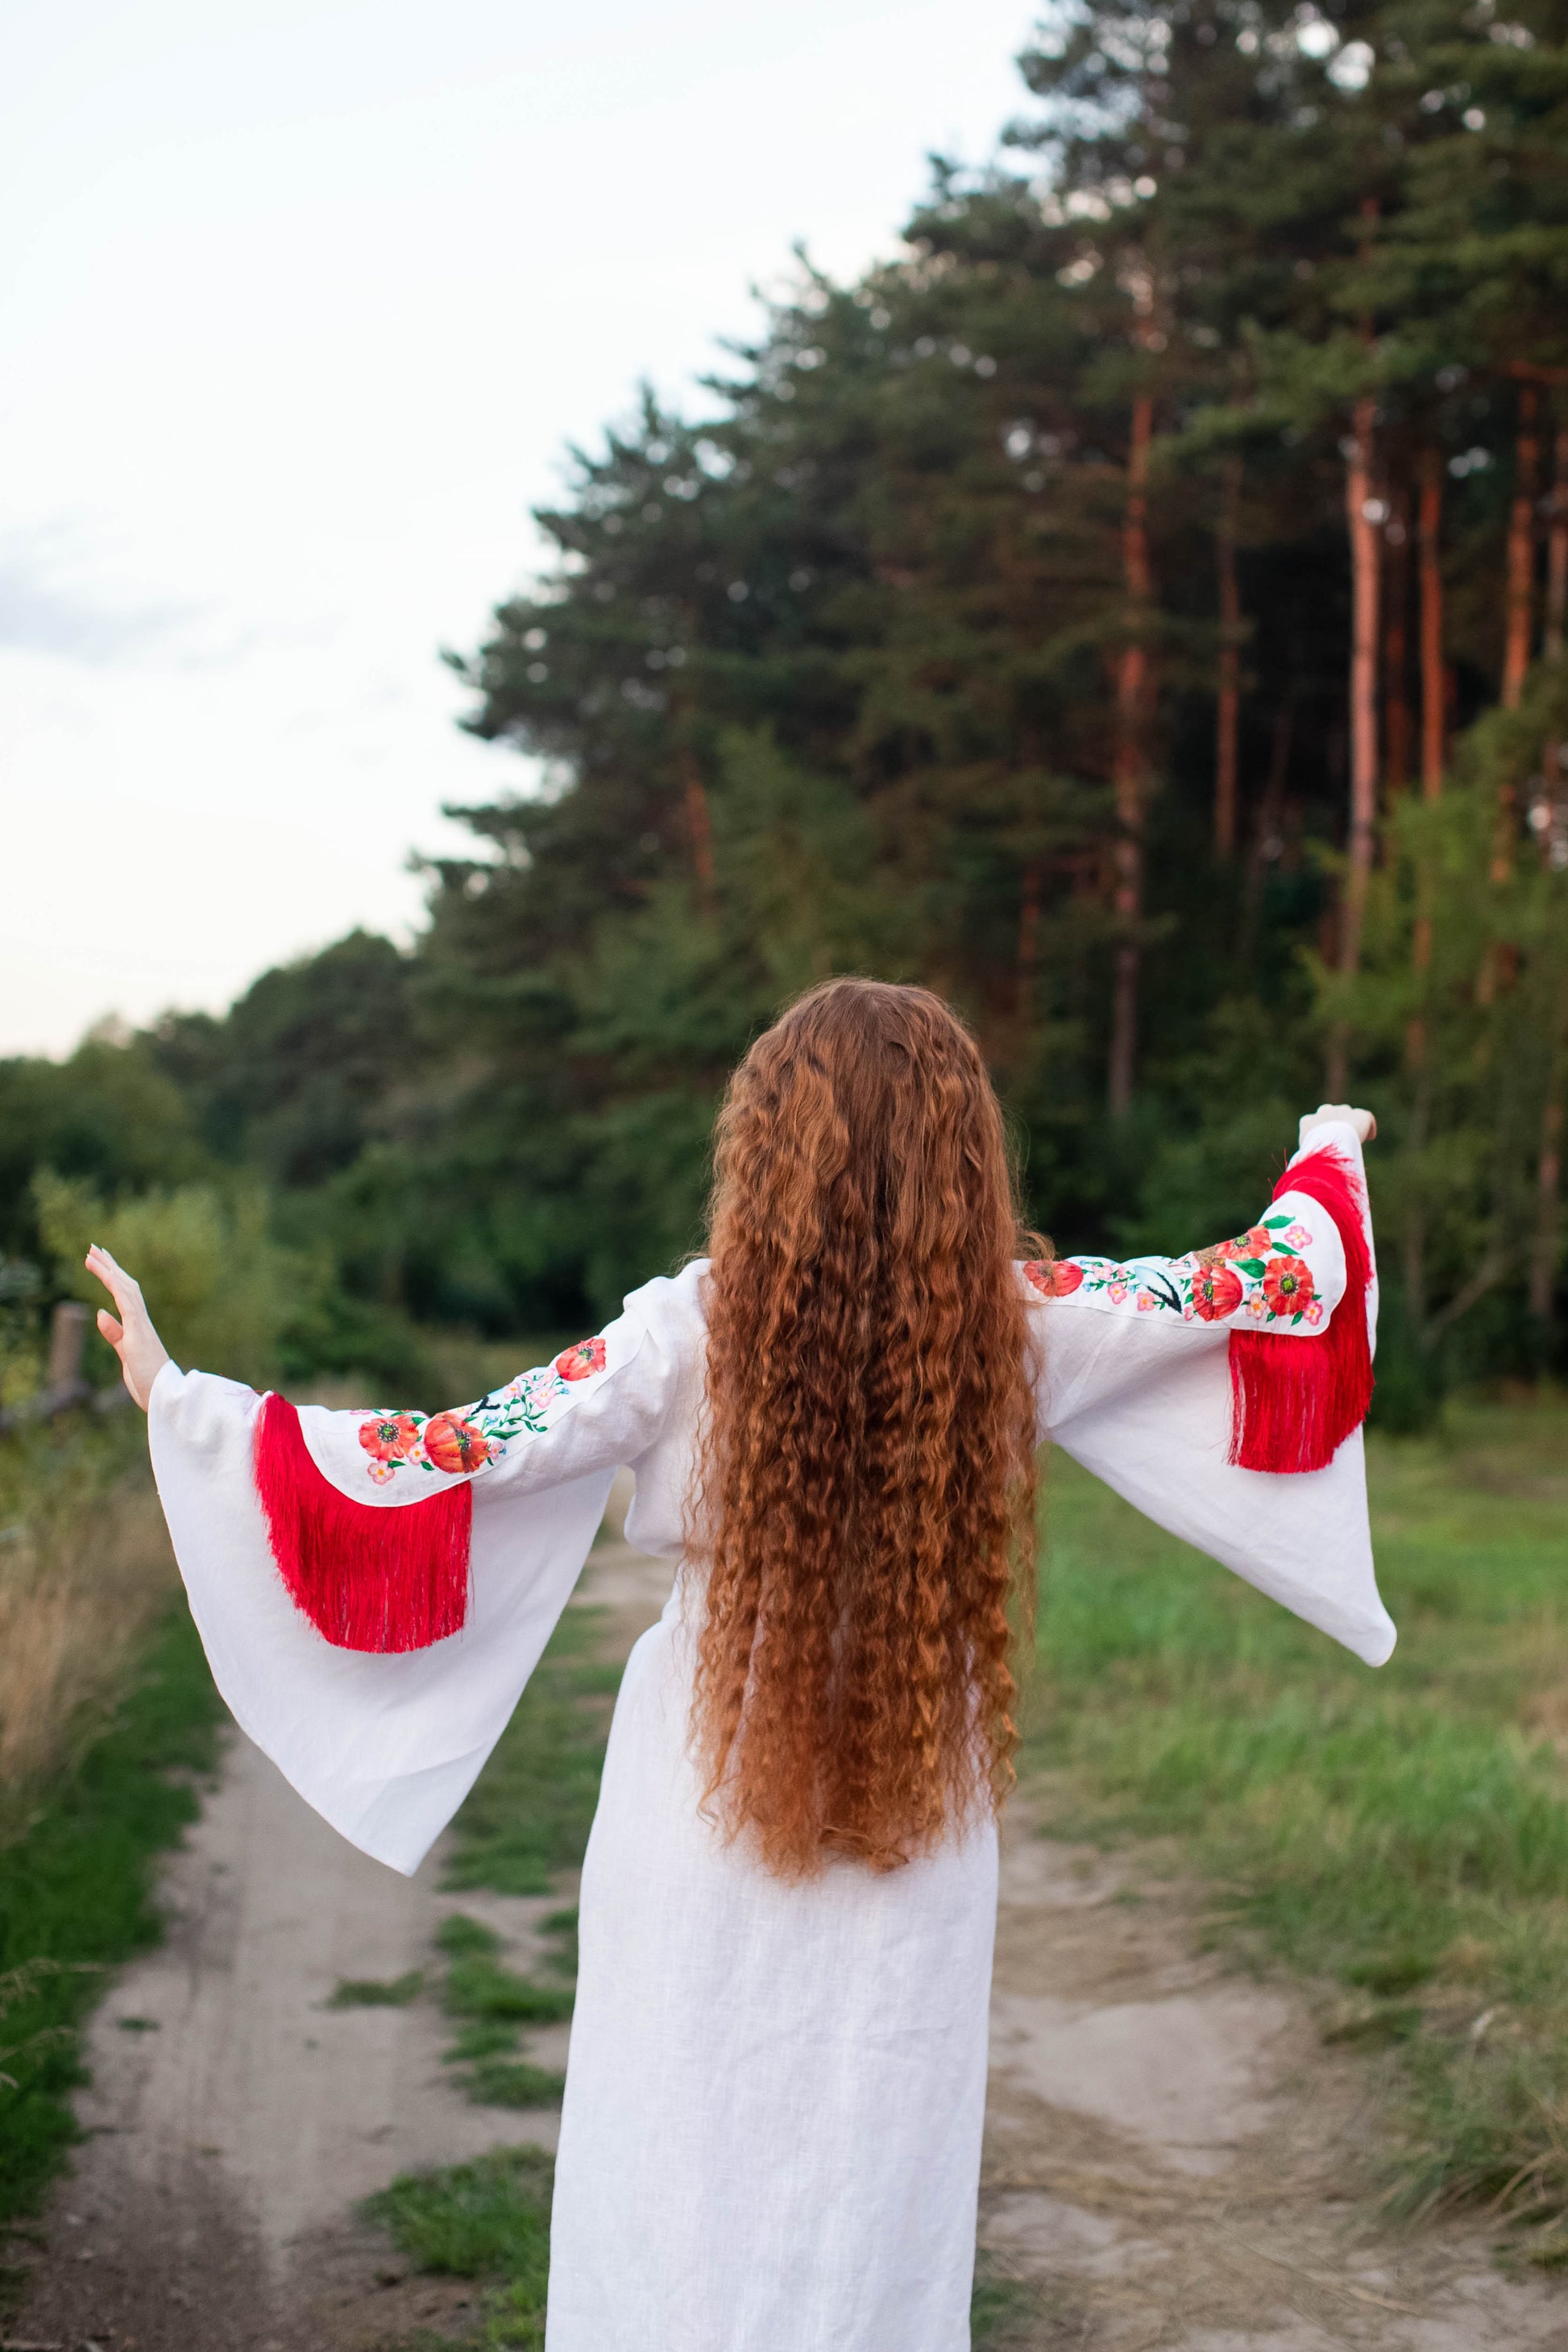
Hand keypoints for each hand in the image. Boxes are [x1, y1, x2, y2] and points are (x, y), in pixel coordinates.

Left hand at [85, 1245, 171, 1411]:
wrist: (167, 1399)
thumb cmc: (150, 1382)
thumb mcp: (126, 1355)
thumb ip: (115, 1334)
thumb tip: (100, 1313)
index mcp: (139, 1328)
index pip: (125, 1296)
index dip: (113, 1277)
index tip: (103, 1262)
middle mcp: (142, 1322)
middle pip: (126, 1286)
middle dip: (110, 1266)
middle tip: (94, 1248)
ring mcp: (142, 1326)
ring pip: (126, 1289)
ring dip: (109, 1270)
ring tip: (93, 1254)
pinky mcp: (139, 1332)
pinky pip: (127, 1303)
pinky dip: (117, 1286)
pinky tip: (105, 1274)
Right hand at [1299, 1102, 1376, 1148]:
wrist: (1329, 1142)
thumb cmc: (1314, 1153)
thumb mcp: (1306, 1155)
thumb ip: (1310, 1153)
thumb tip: (1311, 1164)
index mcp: (1308, 1121)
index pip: (1312, 1122)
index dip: (1321, 1130)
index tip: (1326, 1140)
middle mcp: (1324, 1112)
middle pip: (1329, 1111)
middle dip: (1334, 1121)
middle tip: (1341, 1136)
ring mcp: (1342, 1111)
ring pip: (1348, 1113)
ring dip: (1351, 1122)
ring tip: (1356, 1137)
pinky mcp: (1360, 1115)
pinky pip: (1366, 1118)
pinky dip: (1369, 1128)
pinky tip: (1370, 1137)